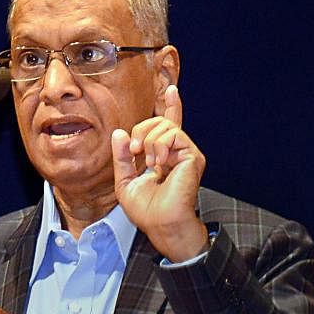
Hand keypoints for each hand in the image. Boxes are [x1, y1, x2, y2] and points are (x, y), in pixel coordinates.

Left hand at [111, 85, 208, 261]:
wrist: (159, 223)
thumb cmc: (146, 209)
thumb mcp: (124, 181)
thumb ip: (121, 157)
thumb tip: (119, 133)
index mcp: (163, 156)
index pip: (169, 127)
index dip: (172, 107)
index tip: (171, 90)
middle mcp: (177, 152)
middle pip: (159, 122)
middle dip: (140, 130)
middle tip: (133, 150)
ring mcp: (187, 153)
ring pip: (164, 126)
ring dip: (148, 142)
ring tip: (149, 163)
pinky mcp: (193, 156)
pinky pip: (173, 134)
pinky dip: (159, 147)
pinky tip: (159, 163)